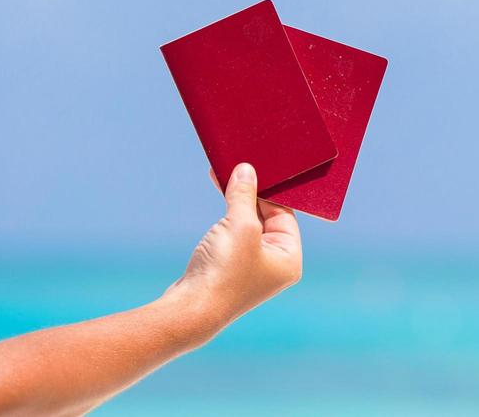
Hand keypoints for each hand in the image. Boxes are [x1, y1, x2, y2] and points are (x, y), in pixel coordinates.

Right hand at [167, 164, 303, 331]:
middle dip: (251, 193)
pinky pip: (232, 233)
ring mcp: (251, 267)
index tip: (256, 168)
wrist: (189, 309)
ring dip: (236, 201)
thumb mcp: (240, 225)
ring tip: (223, 175)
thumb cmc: (223, 272)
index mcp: (290, 259)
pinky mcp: (230, 268)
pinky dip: (226, 214)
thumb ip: (245, 196)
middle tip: (237, 168)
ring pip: (247, 223)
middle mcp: (275, 265)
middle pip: (266, 217)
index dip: (269, 190)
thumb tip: (246, 171)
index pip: (285, 213)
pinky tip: (218, 196)